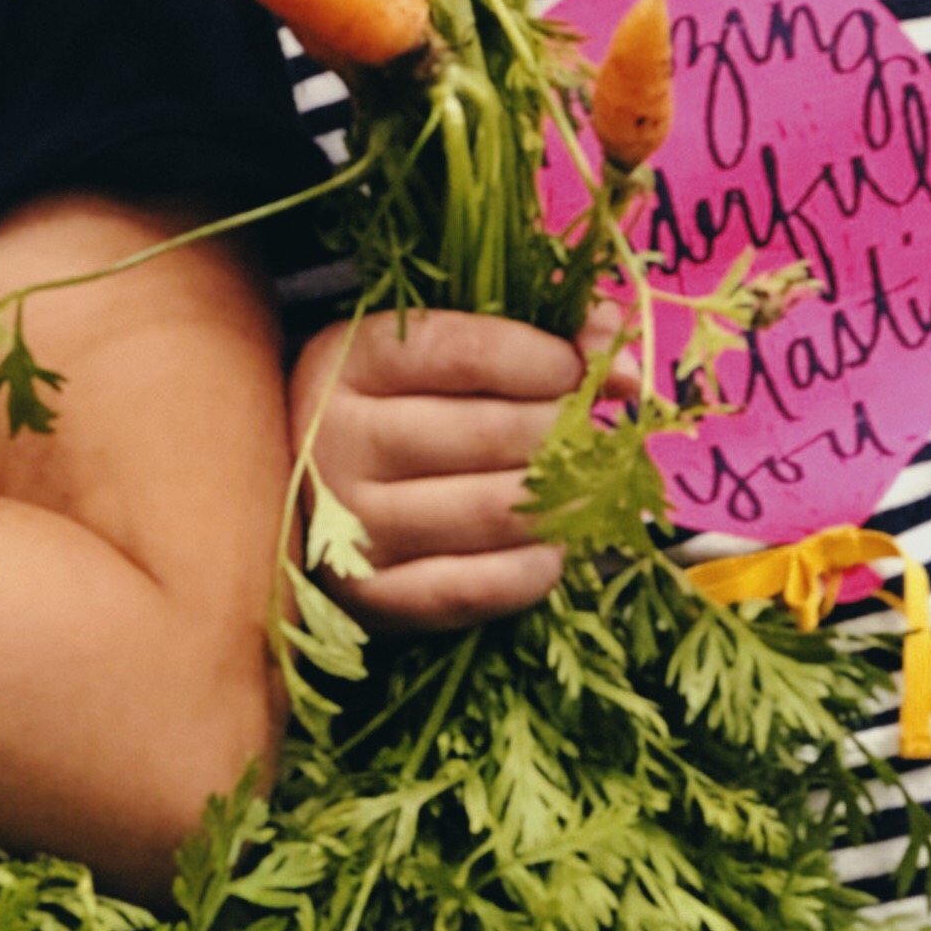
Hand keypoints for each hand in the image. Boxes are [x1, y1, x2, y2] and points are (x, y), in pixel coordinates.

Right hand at [294, 306, 584, 630]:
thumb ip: (536, 331)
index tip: (576, 370)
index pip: (467, 351)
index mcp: (347, 359)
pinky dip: (538, 566)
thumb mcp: (440, 347)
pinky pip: (482, 587)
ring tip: (574, 486)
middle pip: (494, 432)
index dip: (546, 359)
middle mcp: (339, 442)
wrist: (310, 493)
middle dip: (563, 430)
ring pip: (500, 510)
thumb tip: (620, 363)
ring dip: (564, 499)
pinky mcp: (372, 599)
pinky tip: (546, 544)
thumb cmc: (399, 406)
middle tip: (579, 434)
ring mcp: (351, 528)